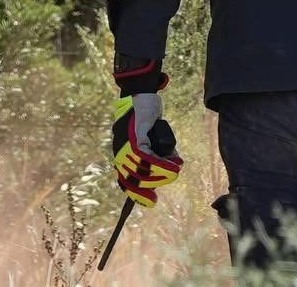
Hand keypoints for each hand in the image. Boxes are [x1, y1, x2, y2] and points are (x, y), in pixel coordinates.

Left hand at [110, 65, 180, 207]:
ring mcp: (127, 147)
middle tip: (162, 192)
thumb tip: (171, 163)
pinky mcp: (136, 138)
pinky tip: (173, 163)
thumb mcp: (149, 136)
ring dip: (161, 174)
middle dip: (151, 187)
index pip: (126, 181)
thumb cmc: (143, 114)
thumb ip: (155, 150)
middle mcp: (121, 154)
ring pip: (144, 170)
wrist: (139, 94)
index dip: (138, 194)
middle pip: (136, 179)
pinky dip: (162, 162)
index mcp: (122, 155)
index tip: (150, 202)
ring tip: (175, 172)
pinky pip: (149, 157)